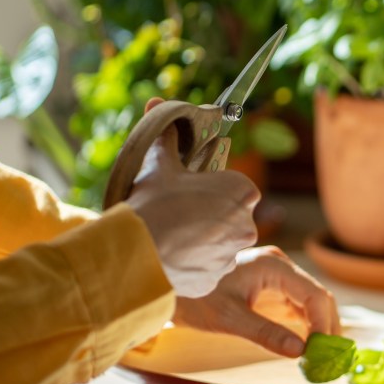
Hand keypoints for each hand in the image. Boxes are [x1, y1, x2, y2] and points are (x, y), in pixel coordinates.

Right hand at [126, 101, 259, 298]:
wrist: (136, 250)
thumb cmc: (154, 202)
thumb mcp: (160, 164)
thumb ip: (167, 137)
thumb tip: (157, 103)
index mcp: (243, 192)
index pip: (236, 190)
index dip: (213, 190)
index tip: (193, 192)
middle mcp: (248, 225)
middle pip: (231, 219)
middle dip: (211, 217)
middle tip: (180, 215)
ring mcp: (233, 255)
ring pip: (220, 246)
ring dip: (203, 242)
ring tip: (172, 237)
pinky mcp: (217, 279)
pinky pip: (208, 269)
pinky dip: (193, 265)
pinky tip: (171, 257)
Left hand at [172, 246, 340, 356]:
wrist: (167, 281)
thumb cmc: (192, 295)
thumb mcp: (229, 318)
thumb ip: (266, 333)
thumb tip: (300, 351)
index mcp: (274, 266)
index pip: (315, 295)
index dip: (324, 324)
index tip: (323, 352)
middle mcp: (280, 266)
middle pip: (318, 297)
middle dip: (326, 327)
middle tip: (327, 359)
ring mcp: (276, 275)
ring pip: (310, 302)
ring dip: (317, 327)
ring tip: (319, 356)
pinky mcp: (270, 287)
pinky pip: (297, 305)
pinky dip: (305, 325)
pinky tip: (305, 344)